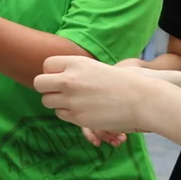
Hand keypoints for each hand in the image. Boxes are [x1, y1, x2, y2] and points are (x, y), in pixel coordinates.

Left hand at [34, 56, 159, 133]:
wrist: (142, 99)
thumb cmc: (122, 81)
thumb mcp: (95, 67)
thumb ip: (75, 70)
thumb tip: (56, 76)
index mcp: (75, 62)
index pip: (46, 65)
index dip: (53, 72)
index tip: (63, 77)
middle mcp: (69, 79)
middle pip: (39, 83)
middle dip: (47, 88)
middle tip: (60, 91)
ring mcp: (71, 99)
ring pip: (47, 101)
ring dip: (57, 102)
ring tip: (74, 101)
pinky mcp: (77, 117)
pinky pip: (60, 114)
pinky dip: (68, 113)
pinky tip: (83, 110)